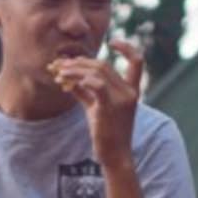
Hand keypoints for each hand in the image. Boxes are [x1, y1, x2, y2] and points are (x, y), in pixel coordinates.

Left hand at [49, 39, 144, 169]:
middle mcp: (129, 92)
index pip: (137, 61)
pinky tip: (67, 81)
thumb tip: (69, 81)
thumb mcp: (96, 109)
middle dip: (81, 62)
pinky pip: (97, 85)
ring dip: (75, 70)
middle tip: (63, 64)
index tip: (112, 41)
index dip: (127, 48)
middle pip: (104, 65)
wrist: (115, 156)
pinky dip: (81, 79)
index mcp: (131, 91)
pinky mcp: (110, 108)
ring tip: (59, 72)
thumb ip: (86, 93)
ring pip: (98, 72)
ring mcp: (122, 100)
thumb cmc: (107, 134)